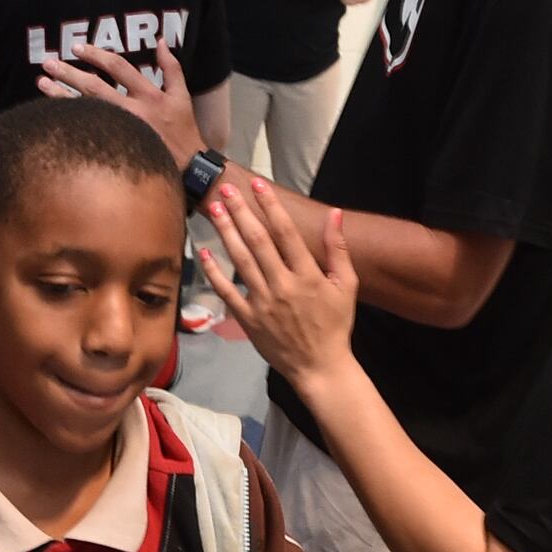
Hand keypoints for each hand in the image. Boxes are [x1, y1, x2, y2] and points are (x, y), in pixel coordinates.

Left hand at [37, 41, 203, 162]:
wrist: (188, 168)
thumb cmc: (184, 131)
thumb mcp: (182, 95)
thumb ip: (171, 67)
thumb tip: (161, 40)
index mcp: (150, 95)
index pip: (118, 68)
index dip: (97, 55)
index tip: (77, 48)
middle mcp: (133, 111)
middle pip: (94, 87)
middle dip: (69, 73)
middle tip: (48, 62)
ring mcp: (122, 130)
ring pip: (85, 109)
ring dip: (60, 94)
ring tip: (40, 82)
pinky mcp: (114, 146)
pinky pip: (86, 131)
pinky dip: (69, 120)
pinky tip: (50, 112)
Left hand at [198, 175, 356, 383]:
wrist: (319, 367)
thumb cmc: (335, 325)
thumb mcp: (346, 286)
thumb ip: (338, 249)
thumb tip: (335, 214)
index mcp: (307, 275)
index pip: (285, 232)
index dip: (270, 206)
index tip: (258, 185)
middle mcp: (283, 285)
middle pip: (258, 241)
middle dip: (241, 212)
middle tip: (226, 189)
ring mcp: (263, 303)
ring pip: (240, 261)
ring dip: (226, 233)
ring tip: (214, 209)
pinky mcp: (248, 319)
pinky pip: (227, 292)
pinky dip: (214, 272)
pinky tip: (204, 251)